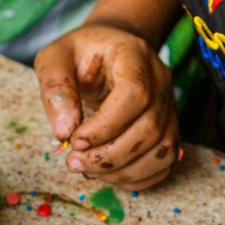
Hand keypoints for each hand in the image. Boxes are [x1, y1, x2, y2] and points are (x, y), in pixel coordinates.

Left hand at [34, 22, 180, 188]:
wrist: (108, 48)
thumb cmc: (80, 53)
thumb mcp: (54, 57)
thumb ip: (55, 88)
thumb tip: (64, 131)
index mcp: (134, 54)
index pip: (134, 94)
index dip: (106, 126)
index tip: (74, 141)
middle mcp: (160, 79)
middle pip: (150, 128)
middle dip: (110, 156)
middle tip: (74, 162)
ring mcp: (169, 103)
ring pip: (162, 149)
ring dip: (123, 171)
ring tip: (88, 169)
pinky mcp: (169, 125)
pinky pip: (165, 161)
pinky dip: (138, 176)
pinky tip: (109, 173)